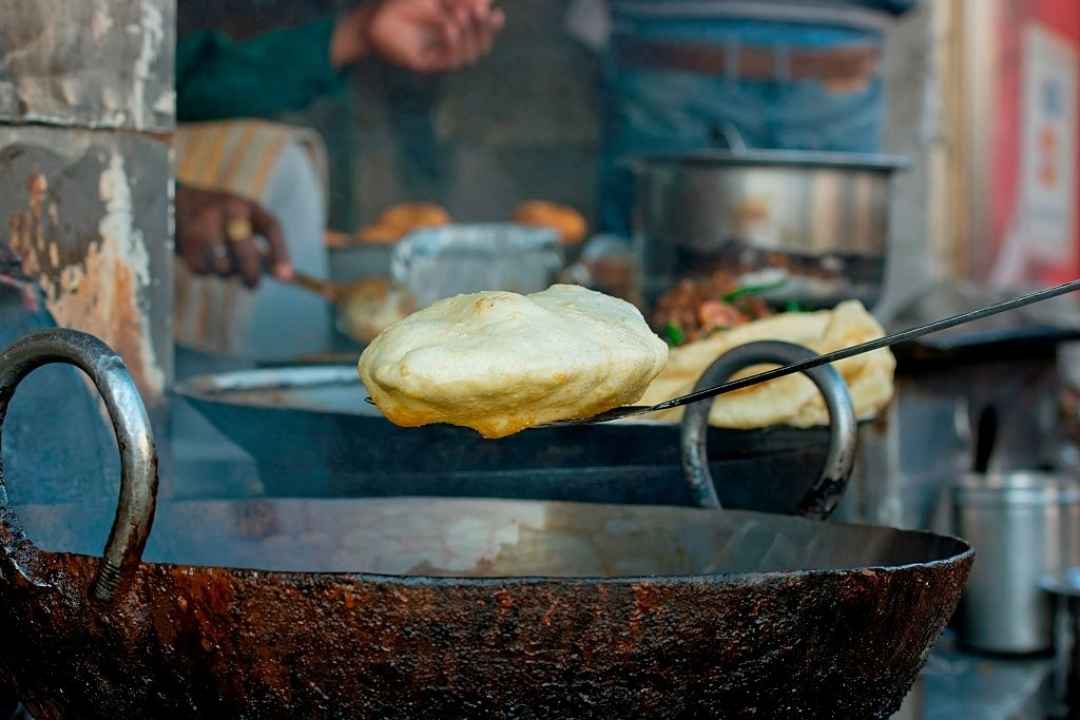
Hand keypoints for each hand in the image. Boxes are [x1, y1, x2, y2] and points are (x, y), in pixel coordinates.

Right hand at [174, 185, 291, 288]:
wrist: (177, 203)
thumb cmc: (222, 220)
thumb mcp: (245, 221)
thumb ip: (264, 244)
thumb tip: (284, 277)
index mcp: (247, 205)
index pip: (271, 227)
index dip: (280, 253)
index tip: (286, 277)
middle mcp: (226, 210)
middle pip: (245, 251)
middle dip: (251, 274)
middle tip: (253, 285)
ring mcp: (203, 224)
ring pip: (223, 266)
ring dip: (226, 272)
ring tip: (224, 262)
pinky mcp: (186, 240)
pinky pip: (203, 270)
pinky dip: (206, 271)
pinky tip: (205, 258)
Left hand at [331, 0, 504, 72]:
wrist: (375, 17)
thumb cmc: (404, 5)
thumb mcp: (436, 0)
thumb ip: (457, 0)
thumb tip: (485, 3)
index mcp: (457, 32)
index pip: (483, 33)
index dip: (492, 26)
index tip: (497, 14)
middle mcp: (451, 48)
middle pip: (481, 47)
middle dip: (485, 31)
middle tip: (482, 14)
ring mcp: (440, 57)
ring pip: (469, 56)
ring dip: (469, 36)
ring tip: (462, 16)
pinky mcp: (428, 64)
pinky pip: (449, 61)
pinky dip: (452, 44)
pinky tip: (450, 27)